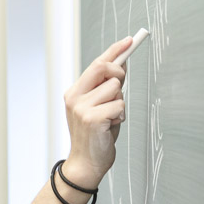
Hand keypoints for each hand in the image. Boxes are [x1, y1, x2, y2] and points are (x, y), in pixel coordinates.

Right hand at [62, 36, 132, 188]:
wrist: (85, 163)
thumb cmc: (95, 135)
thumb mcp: (98, 106)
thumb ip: (106, 87)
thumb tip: (122, 64)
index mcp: (74, 92)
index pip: (96, 64)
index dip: (115, 50)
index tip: (130, 40)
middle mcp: (74, 97)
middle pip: (103, 68)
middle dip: (119, 72)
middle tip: (120, 84)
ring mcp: (81, 108)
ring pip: (115, 89)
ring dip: (120, 103)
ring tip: (110, 118)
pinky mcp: (92, 118)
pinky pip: (119, 106)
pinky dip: (120, 116)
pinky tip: (110, 126)